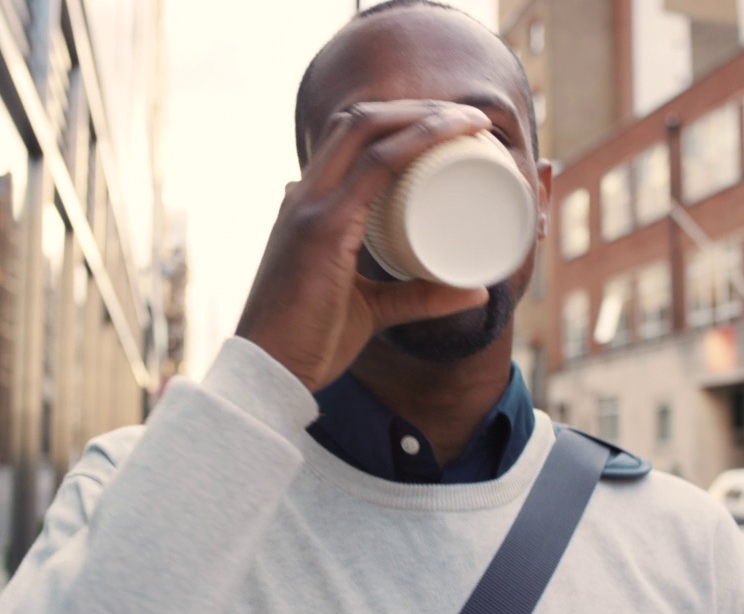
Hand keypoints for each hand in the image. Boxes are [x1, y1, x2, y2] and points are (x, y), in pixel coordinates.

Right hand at [236, 101, 491, 391]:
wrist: (269, 375)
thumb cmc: (311, 343)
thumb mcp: (371, 310)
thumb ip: (416, 297)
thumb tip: (474, 290)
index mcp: (307, 207)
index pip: (349, 139)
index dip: (397, 120)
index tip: (448, 126)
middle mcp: (304, 195)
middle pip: (360, 120)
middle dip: (417, 108)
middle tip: (469, 118)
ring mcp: (310, 207)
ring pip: (367, 129)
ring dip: (422, 115)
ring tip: (468, 120)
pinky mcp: (323, 228)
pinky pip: (376, 167)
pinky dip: (415, 141)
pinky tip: (445, 133)